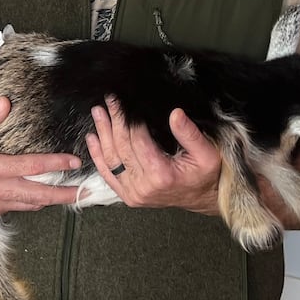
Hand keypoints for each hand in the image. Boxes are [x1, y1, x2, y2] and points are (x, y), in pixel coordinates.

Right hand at [0, 98, 83, 216]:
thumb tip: (6, 102)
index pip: (32, 167)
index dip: (56, 164)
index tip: (74, 161)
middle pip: (38, 195)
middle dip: (64, 194)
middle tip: (85, 192)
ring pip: (31, 204)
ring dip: (52, 200)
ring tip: (72, 196)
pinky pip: (19, 206)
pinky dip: (34, 202)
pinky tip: (44, 196)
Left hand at [86, 98, 220, 214]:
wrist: (202, 199)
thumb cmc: (205, 176)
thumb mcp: (207, 154)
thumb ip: (190, 134)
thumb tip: (175, 113)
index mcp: (162, 175)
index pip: (138, 141)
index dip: (130, 120)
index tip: (125, 102)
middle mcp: (143, 186)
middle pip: (122, 148)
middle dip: (114, 121)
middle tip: (109, 101)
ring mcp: (133, 193)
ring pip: (111, 159)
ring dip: (102, 134)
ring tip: (98, 113)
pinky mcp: (127, 196)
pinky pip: (108, 174)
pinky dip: (97, 156)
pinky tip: (92, 138)